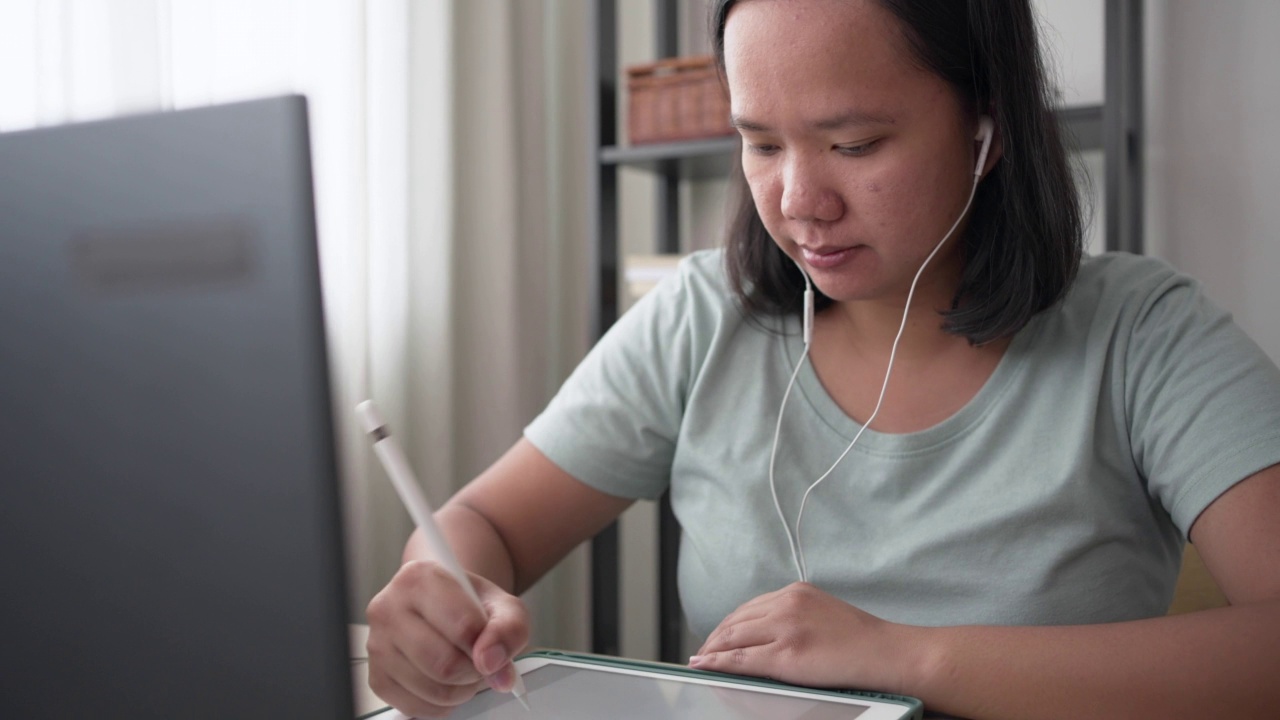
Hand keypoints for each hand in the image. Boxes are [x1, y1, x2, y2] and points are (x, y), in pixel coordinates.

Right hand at [365, 560, 529, 717]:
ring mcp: (377, 644)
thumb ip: (509, 628)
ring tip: (464, 669)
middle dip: (474, 671)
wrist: (447, 608)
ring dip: (460, 690)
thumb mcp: (504, 605)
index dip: (486, 644)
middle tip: (480, 661)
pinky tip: (446, 683)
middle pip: (444, 663)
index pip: (463, 626)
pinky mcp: (377, 677)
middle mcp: (389, 608)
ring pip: (431, 689)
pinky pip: (416, 708)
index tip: (489, 642)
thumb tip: (492, 663)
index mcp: (418, 578)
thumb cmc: (470, 605)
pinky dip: (442, 705)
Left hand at [688, 582, 917, 693]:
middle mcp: (786, 603)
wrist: (886, 653)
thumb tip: (765, 633)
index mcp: (795, 592)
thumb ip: (793, 616)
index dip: (728, 624)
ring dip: (711, 649)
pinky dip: (717, 662)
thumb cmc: (862, 641)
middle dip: (715, 636)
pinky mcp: (785, 654)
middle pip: (736, 620)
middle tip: (701, 650)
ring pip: (733, 637)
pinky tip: (704, 665)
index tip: (716, 635)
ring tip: (700, 659)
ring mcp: (785, 627)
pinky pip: (740, 658)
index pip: (749, 607)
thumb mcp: (822, 614)